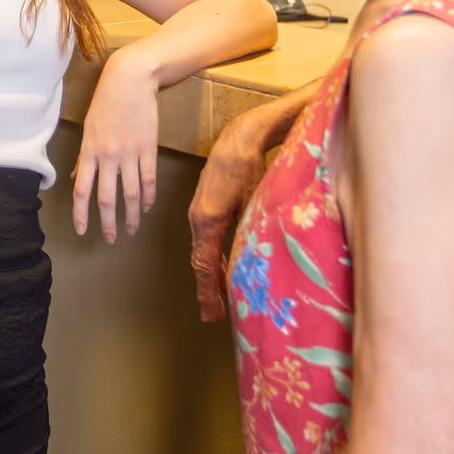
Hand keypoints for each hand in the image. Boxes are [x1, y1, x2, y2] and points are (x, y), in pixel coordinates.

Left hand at [71, 50, 158, 243]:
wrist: (130, 81)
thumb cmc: (105, 102)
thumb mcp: (88, 128)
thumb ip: (84, 157)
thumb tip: (77, 178)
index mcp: (89, 150)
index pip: (82, 190)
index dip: (81, 213)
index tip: (82, 231)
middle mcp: (108, 155)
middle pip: (106, 197)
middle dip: (108, 222)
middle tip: (110, 239)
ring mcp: (129, 153)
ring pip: (130, 193)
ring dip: (132, 215)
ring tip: (131, 229)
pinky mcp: (148, 148)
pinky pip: (148, 179)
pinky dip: (148, 197)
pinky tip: (147, 207)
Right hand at [189, 84, 315, 320]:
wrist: (239, 137)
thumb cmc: (252, 168)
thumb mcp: (255, 205)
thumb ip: (250, 236)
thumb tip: (253, 267)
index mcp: (208, 220)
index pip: (205, 265)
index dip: (208, 293)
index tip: (211, 316)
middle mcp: (197, 218)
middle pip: (200, 261)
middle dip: (208, 289)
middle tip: (216, 314)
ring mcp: (198, 211)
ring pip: (202, 250)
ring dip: (212, 273)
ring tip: (222, 296)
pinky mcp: (204, 205)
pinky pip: (205, 239)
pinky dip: (213, 256)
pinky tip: (225, 264)